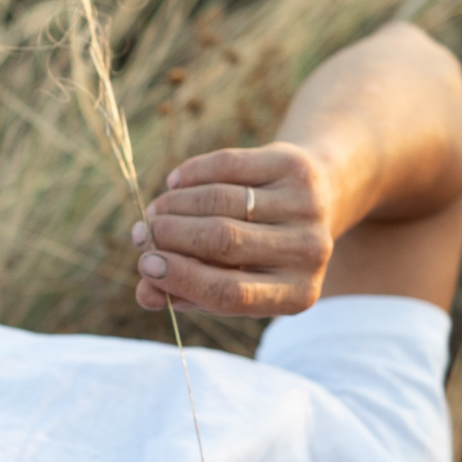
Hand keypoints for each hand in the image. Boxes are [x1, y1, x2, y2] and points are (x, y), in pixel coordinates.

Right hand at [132, 144, 338, 317]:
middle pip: (222, 241)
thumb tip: (145, 293)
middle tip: (142, 234)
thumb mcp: (233, 279)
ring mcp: (306, 207)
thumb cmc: (261, 254)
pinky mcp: (296, 168)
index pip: (230, 293)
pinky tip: (175, 183)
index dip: (181, 278)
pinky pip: (229, 166)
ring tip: (154, 211)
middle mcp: (308, 252)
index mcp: (296, 294)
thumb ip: (189, 292)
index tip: (145, 265)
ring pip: (221, 201)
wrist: (319, 201)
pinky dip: (192, 174)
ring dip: (174, 205)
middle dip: (170, 236)